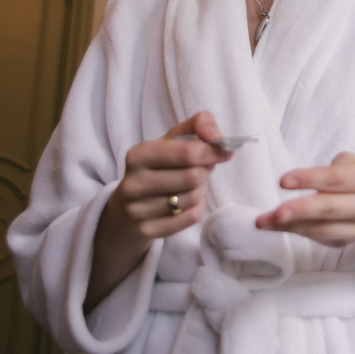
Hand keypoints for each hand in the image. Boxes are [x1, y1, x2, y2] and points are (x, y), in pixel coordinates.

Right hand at [107, 112, 234, 237]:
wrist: (129, 205)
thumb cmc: (159, 165)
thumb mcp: (173, 138)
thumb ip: (199, 123)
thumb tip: (217, 137)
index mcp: (138, 155)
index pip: (188, 153)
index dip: (213, 152)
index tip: (225, 151)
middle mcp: (133, 183)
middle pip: (193, 177)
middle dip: (205, 171)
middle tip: (202, 169)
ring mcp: (137, 210)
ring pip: (193, 198)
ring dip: (201, 190)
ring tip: (190, 185)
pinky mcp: (147, 230)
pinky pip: (190, 218)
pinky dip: (197, 208)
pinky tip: (188, 201)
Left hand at [256, 151, 354, 299]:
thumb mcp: (352, 163)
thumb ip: (331, 169)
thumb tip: (303, 184)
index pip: (337, 179)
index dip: (310, 179)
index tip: (283, 181)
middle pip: (332, 209)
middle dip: (301, 210)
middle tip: (276, 212)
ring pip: (322, 229)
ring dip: (290, 226)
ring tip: (263, 221)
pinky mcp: (345, 243)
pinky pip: (316, 238)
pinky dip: (293, 231)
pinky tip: (273, 226)